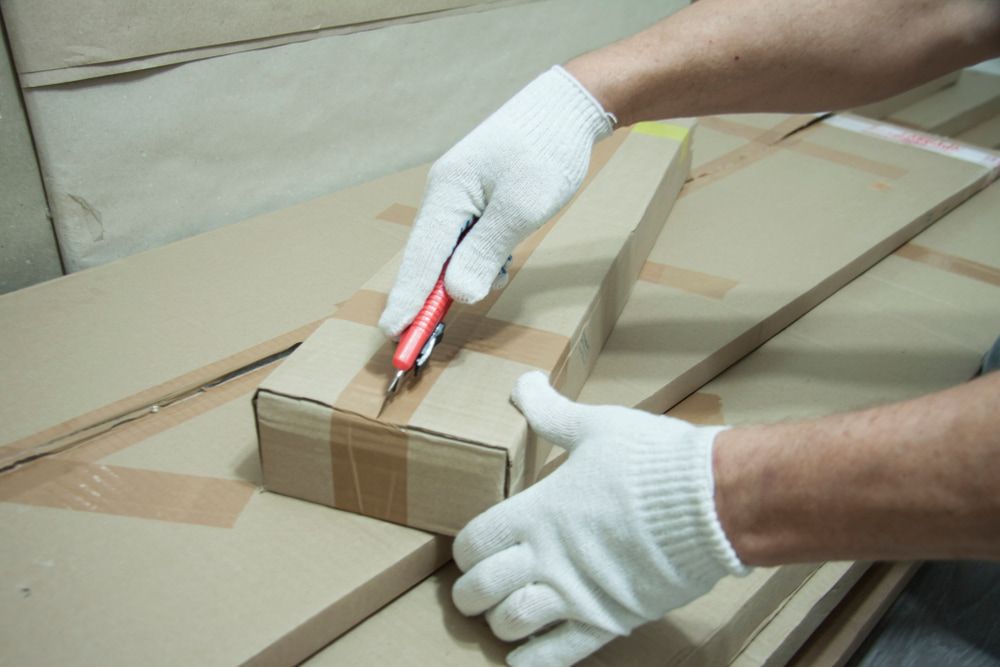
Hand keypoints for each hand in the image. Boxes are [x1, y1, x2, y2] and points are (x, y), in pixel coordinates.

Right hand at [378, 66, 613, 336]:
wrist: (566, 108)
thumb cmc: (546, 151)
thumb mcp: (520, 207)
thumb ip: (485, 251)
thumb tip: (456, 293)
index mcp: (446, 194)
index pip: (420, 258)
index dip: (407, 300)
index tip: (392, 334)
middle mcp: (444, 196)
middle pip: (427, 259)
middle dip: (424, 302)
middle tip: (414, 343)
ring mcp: (459, 197)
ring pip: (449, 252)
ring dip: (460, 279)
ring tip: (482, 291)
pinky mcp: (477, 200)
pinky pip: (466, 241)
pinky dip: (477, 261)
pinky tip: (500, 263)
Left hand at [452, 372, 749, 666]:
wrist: (713, 502)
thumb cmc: (652, 461)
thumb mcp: (595, 425)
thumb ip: (550, 411)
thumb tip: (523, 383)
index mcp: (539, 511)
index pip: (475, 543)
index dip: (466, 551)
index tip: (473, 552)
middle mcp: (549, 558)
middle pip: (481, 590)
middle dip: (471, 593)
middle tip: (477, 590)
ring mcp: (578, 594)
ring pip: (512, 624)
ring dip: (501, 623)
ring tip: (506, 615)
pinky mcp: (609, 619)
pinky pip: (558, 655)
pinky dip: (532, 662)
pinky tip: (520, 659)